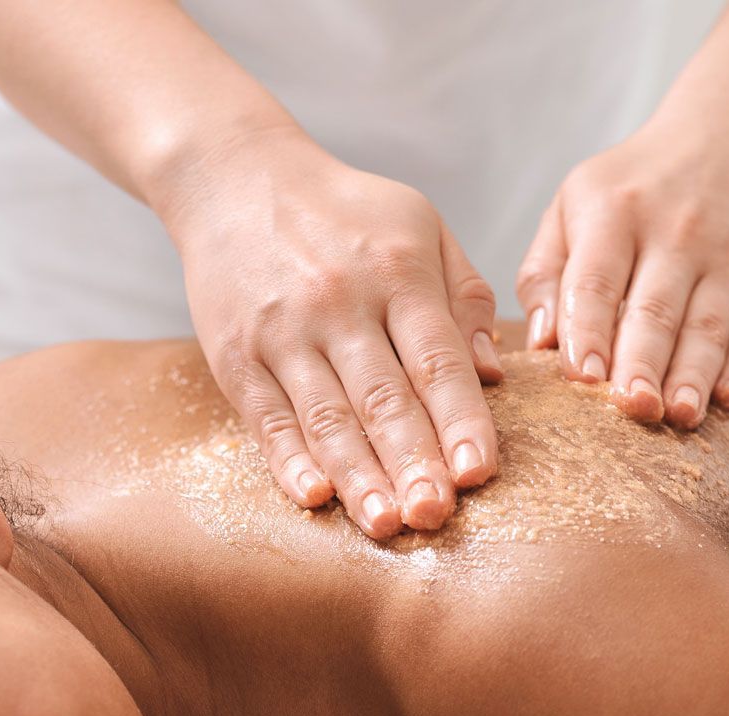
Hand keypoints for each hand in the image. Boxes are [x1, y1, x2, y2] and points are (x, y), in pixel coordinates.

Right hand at [160, 130, 502, 538]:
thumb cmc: (344, 212)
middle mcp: (339, 303)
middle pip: (383, 398)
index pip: (436, 360)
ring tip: (386, 525)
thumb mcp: (420, 225)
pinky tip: (314, 497)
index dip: (460, 420)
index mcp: (397, 271)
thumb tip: (493, 375)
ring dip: (358, 477)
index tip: (480, 472)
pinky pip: (267, 418)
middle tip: (436, 516)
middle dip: (413, 462)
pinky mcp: (235, 356)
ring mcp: (282, 332)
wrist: (234, 178)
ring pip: (326, 417)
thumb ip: (463, 297)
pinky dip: (289, 460)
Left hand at [515, 103, 728, 427]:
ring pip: (707, 325)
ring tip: (677, 416)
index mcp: (614, 213)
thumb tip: (539, 344)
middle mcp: (674, 232)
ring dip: (693, 376)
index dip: (588, 330)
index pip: (597, 280)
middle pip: (655, 309)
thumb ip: (546, 272)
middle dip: (643, 362)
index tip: (581, 377)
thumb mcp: (574, 202)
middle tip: (632, 408)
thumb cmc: (634, 184)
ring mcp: (726, 255)